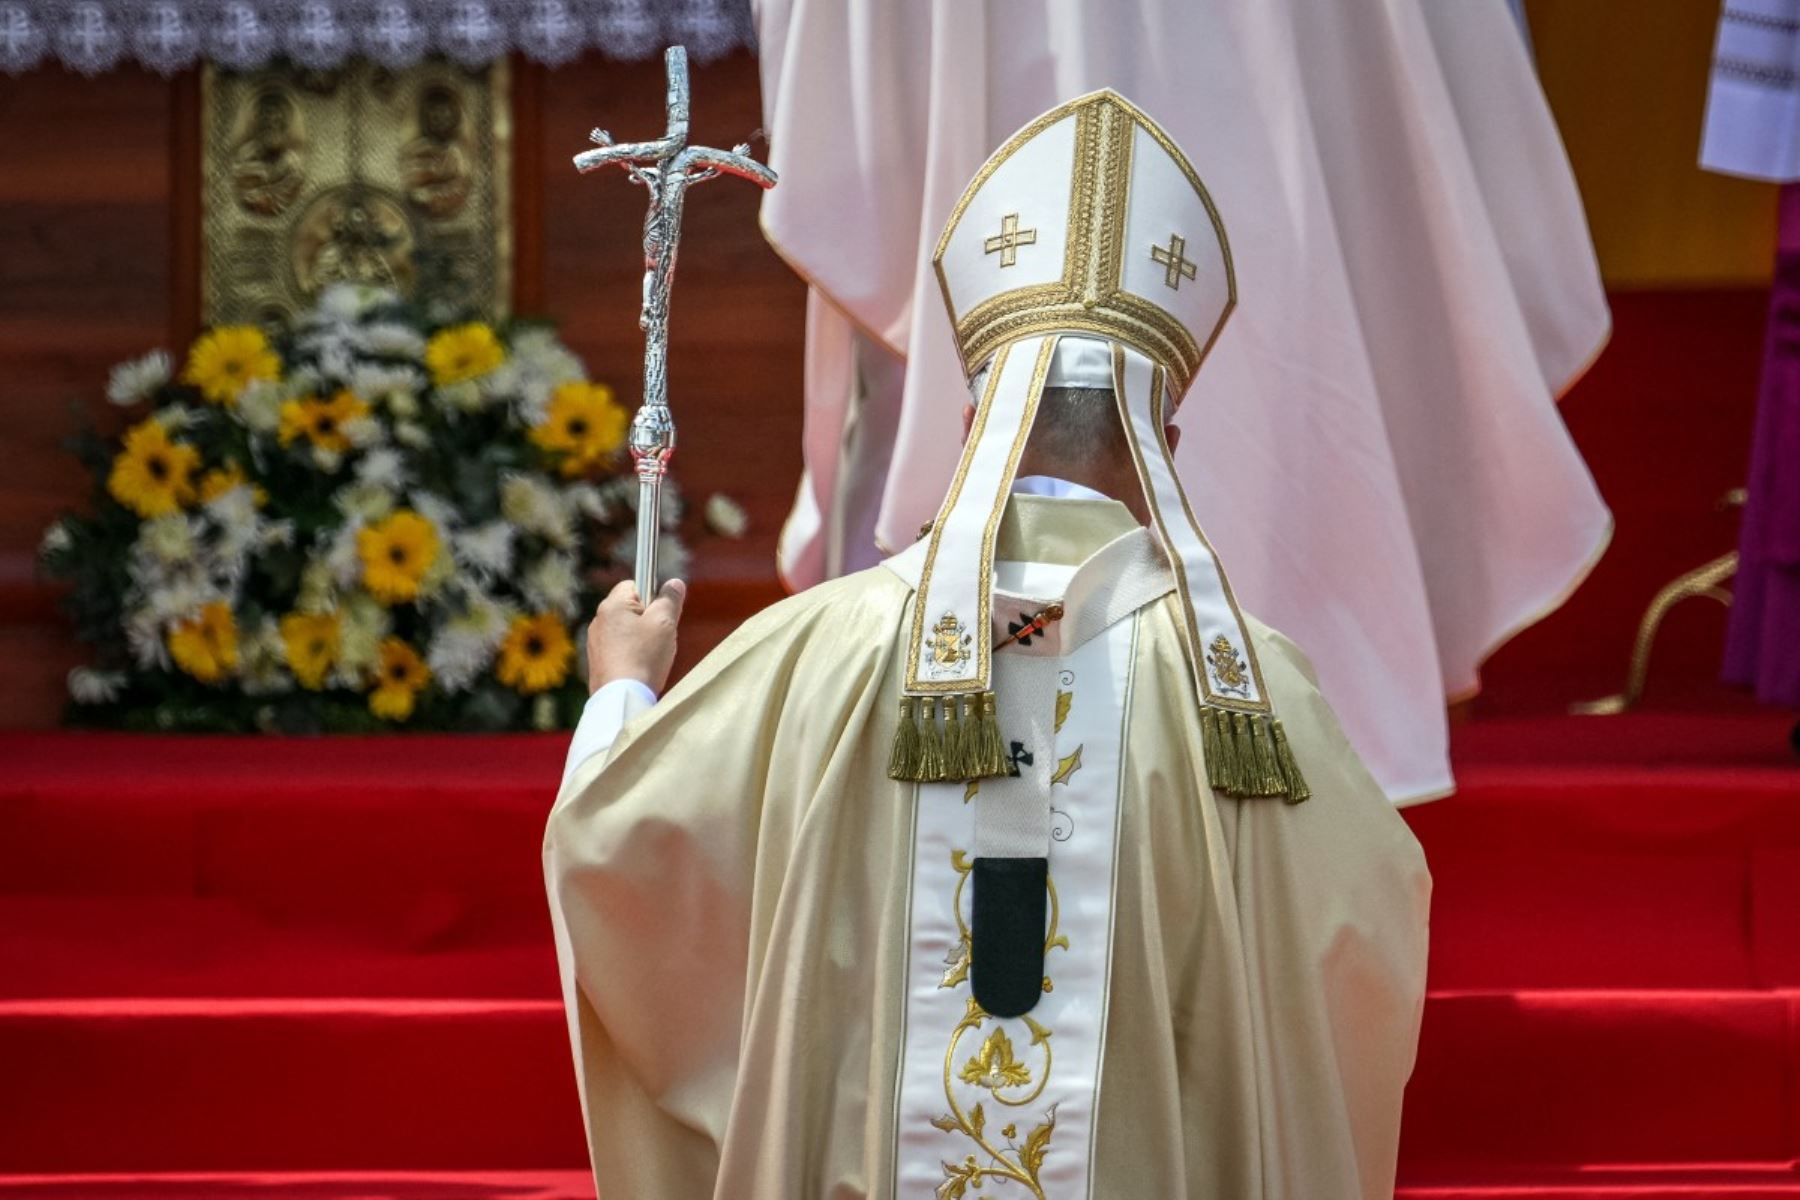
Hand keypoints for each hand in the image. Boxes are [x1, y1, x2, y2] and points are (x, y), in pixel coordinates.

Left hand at [586, 578, 685, 695]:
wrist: (622, 697)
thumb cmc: (643, 657)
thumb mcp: (665, 623)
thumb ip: (670, 599)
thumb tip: (675, 583)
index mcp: (612, 605)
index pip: (634, 584)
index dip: (652, 596)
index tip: (662, 614)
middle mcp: (598, 620)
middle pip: (630, 609)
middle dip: (648, 619)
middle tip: (660, 637)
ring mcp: (594, 642)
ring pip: (625, 630)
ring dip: (639, 638)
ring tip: (650, 656)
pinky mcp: (596, 662)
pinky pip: (618, 649)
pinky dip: (630, 654)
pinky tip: (639, 668)